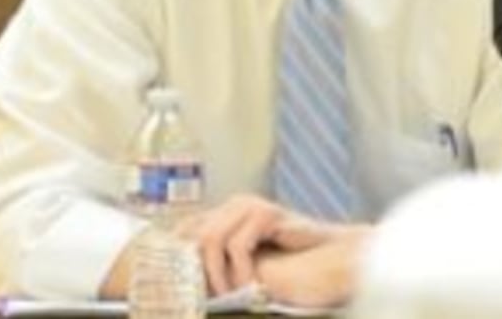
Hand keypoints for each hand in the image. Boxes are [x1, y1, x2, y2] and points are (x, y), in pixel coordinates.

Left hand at [177, 194, 364, 298]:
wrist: (326, 253)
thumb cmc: (286, 259)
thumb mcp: (244, 259)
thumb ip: (218, 259)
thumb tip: (182, 281)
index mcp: (225, 211)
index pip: (184, 228)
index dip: (174, 256)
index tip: (175, 286)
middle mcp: (234, 204)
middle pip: (192, 234)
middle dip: (193, 269)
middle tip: (200, 297)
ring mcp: (250, 206)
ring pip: (211, 240)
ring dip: (216, 274)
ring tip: (228, 295)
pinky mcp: (267, 213)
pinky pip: (238, 245)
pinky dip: (239, 270)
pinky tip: (248, 285)